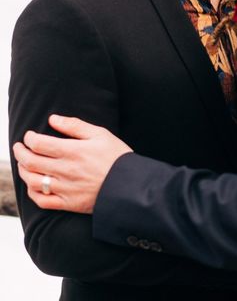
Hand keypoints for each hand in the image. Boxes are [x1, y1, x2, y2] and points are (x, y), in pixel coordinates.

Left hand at [12, 115, 132, 213]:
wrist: (131, 185)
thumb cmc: (117, 157)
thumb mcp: (101, 134)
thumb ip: (75, 125)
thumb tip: (53, 119)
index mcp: (73, 151)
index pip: (39, 144)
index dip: (29, 138)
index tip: (30, 136)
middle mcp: (65, 170)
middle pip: (30, 161)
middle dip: (20, 152)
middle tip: (20, 147)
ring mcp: (65, 188)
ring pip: (32, 180)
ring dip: (23, 171)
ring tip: (24, 165)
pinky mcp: (69, 203)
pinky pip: (42, 200)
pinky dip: (32, 192)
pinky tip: (34, 185)